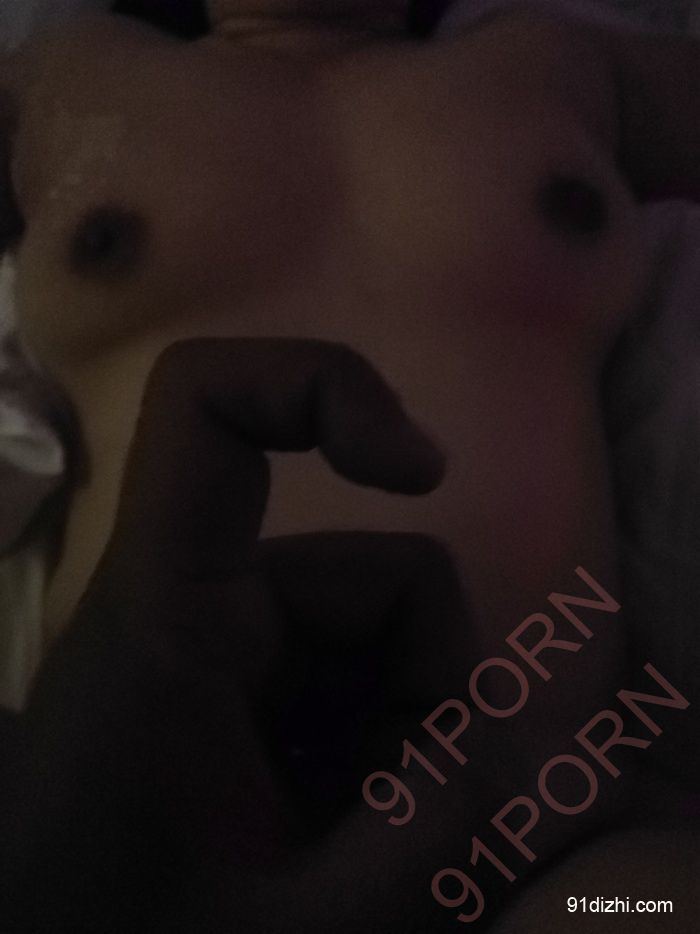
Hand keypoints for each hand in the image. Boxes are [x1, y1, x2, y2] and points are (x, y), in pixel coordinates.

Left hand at [3, 338, 477, 932]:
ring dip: (408, 730)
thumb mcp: (288, 921)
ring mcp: (230, 645)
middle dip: (429, 685)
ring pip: (378, 632)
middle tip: (411, 808)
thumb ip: (418, 846)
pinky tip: (357, 823)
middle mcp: (202, 603)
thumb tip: (490, 756)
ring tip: (373, 837)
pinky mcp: (246, 685)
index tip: (416, 470)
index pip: (207, 407)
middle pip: (374, 573)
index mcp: (171, 612)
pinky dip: (384, 741)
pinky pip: (355, 675)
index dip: (321, 385)